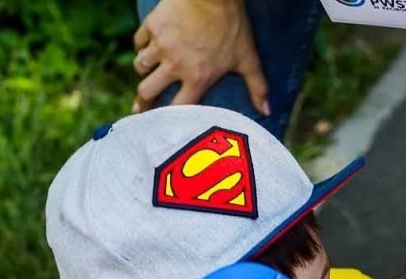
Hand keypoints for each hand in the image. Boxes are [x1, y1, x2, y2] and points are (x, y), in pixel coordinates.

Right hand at [131, 0, 269, 115]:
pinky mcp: (152, 25)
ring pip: (140, 65)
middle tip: (139, 110)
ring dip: (143, 72)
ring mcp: (160, 44)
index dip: (168, 119)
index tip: (162, 126)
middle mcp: (174, 64)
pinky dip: (141, 46)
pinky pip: (138, 42)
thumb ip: (257, 86)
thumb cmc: (232, 25)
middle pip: (147, 91)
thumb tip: (267, 111)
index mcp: (197, 77)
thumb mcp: (248, 58)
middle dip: (142, 102)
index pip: (178, 107)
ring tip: (146, 75)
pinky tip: (146, 48)